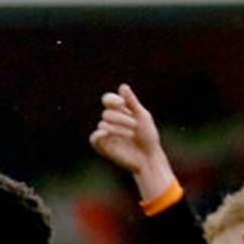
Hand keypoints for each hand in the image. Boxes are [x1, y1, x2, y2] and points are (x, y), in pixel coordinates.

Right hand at [89, 83, 177, 204]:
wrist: (148, 157)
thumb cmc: (148, 137)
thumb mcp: (142, 116)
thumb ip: (132, 102)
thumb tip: (122, 86)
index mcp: (120, 112)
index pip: (108, 100)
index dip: (112, 100)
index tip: (122, 103)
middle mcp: (111, 122)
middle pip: (107, 113)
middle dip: (121, 118)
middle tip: (135, 125)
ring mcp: (106, 134)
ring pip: (103, 123)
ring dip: (118, 128)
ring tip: (132, 134)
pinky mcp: (102, 146)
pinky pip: (95, 137)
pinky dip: (100, 134)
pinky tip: (109, 134)